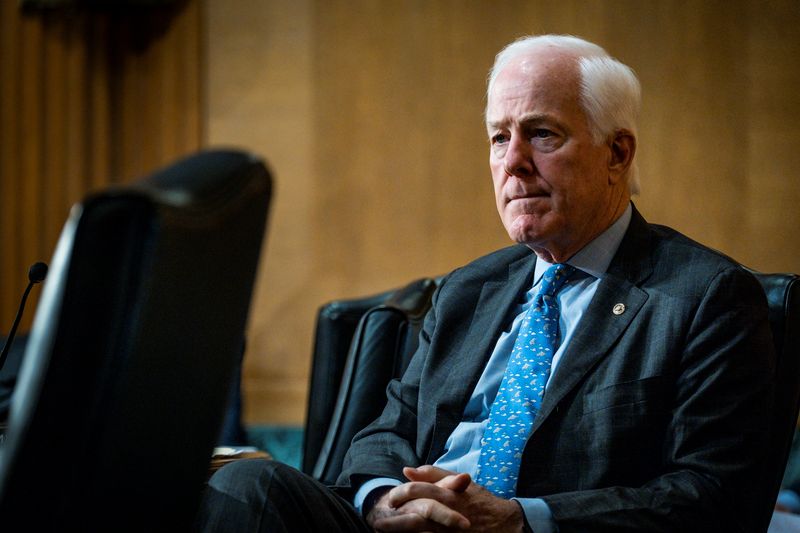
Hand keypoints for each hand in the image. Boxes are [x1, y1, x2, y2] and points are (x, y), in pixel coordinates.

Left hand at [367, 465, 524, 531]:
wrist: (503, 523)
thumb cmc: (478, 500)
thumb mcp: (460, 482)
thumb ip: (433, 474)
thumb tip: (407, 470)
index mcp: (449, 494)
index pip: (419, 490)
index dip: (401, 493)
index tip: (390, 499)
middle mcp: (449, 513)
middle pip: (417, 517)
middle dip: (395, 521)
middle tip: (380, 522)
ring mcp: (451, 532)